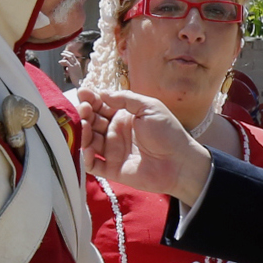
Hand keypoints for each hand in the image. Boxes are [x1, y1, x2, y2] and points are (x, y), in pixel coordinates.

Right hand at [75, 87, 212, 203]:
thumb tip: (102, 93)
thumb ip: (126, 99)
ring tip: (84, 126)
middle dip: (84, 114)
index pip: (101, 106)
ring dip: (83, 133)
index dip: (90, 99)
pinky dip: (86, 158)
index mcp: (123, 116)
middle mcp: (115, 132)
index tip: (83, 93)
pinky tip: (88, 150)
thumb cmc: (167, 132)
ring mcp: (113, 151)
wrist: (179, 162)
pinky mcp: (112, 169)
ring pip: (89, 141)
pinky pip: (93, 165)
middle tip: (83, 110)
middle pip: (91, 122)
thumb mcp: (149, 107)